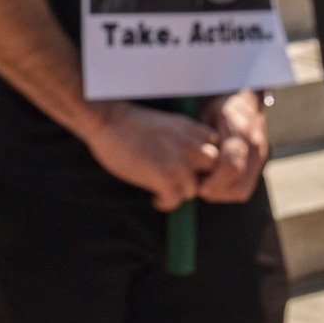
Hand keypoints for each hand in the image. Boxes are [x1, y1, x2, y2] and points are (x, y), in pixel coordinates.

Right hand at [83, 101, 218, 210]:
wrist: (107, 119)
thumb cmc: (130, 122)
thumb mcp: (167, 124)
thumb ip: (182, 139)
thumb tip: (187, 163)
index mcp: (191, 128)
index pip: (216, 149)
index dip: (204, 162)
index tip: (190, 168)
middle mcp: (190, 144)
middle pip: (212, 170)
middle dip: (198, 178)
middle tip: (180, 183)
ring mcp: (178, 161)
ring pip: (194, 189)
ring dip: (180, 192)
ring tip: (164, 191)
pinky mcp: (164, 176)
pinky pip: (176, 200)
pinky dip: (166, 203)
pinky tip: (155, 198)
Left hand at [198, 90, 269, 202]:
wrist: (243, 100)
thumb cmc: (217, 108)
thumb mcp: (206, 113)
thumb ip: (201, 136)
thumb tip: (189, 159)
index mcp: (239, 129)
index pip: (232, 164)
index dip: (215, 181)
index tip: (198, 187)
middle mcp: (254, 144)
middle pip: (239, 183)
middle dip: (216, 192)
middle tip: (197, 189)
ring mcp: (259, 156)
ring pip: (242, 189)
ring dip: (221, 194)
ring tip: (204, 186)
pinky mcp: (259, 165)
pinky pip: (244, 189)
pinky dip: (228, 192)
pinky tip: (214, 183)